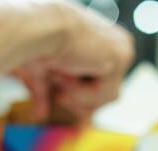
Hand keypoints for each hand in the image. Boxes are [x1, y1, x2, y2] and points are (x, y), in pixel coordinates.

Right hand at [12, 5, 133, 122]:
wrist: (37, 28)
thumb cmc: (34, 44)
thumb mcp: (42, 73)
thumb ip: (46, 93)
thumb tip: (41, 115)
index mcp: (105, 45)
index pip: (104, 86)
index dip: (81, 98)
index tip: (59, 96)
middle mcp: (119, 45)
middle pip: (108, 94)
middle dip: (81, 101)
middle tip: (59, 94)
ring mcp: (123, 50)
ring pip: (108, 97)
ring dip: (78, 95)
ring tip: (60, 75)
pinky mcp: (121, 56)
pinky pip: (106, 93)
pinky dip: (82, 91)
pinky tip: (68, 69)